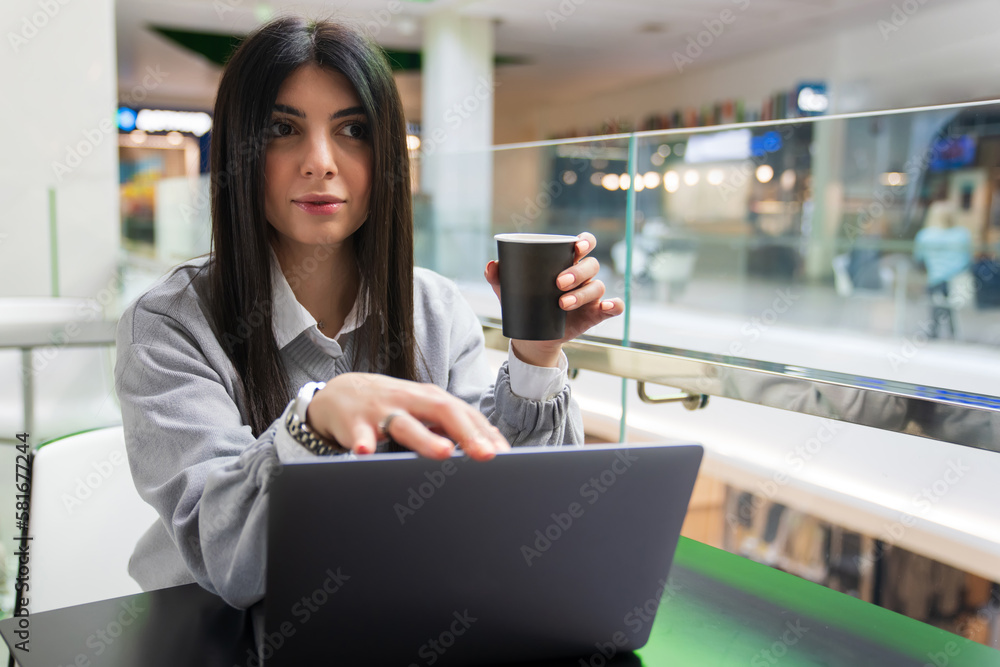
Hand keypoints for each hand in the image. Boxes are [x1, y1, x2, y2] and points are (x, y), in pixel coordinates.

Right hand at [306, 373, 509, 460]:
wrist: (339, 394)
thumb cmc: (391, 405)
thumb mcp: (423, 409)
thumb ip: (452, 424)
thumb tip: (490, 441)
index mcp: (430, 398)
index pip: (464, 413)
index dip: (484, 432)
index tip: (502, 454)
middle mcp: (410, 400)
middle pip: (442, 412)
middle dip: (466, 434)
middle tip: (485, 455)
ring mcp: (382, 411)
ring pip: (406, 424)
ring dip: (425, 439)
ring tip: (444, 452)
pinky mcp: (355, 424)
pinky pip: (359, 435)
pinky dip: (362, 443)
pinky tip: (365, 451)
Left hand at [484, 232, 624, 366]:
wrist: (533, 336)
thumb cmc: (526, 304)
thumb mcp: (510, 291)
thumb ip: (499, 277)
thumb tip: (491, 265)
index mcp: (567, 262)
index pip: (583, 244)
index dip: (584, 241)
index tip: (575, 246)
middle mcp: (583, 276)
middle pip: (591, 265)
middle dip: (577, 272)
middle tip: (558, 283)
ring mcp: (591, 295)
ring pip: (597, 287)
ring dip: (582, 294)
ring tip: (561, 304)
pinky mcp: (595, 313)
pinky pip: (612, 307)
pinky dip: (614, 306)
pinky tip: (606, 307)